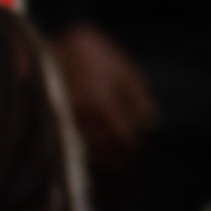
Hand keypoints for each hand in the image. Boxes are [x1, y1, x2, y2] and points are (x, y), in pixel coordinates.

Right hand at [50, 23, 155, 167]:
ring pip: (87, 147)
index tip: (142, 155)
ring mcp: (69, 116)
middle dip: (120, 159)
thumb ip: (138, 97)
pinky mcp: (58, 114)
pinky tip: (94, 157)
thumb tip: (152, 122)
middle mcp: (86, 114)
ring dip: (104, 161)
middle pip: (105, 147)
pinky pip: (73, 140)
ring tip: (115, 169)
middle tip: (131, 169)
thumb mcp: (124, 69)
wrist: (63, 40)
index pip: (123, 136)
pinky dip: (86, 152)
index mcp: (104, 102)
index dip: (134, 148)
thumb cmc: (97, 53)